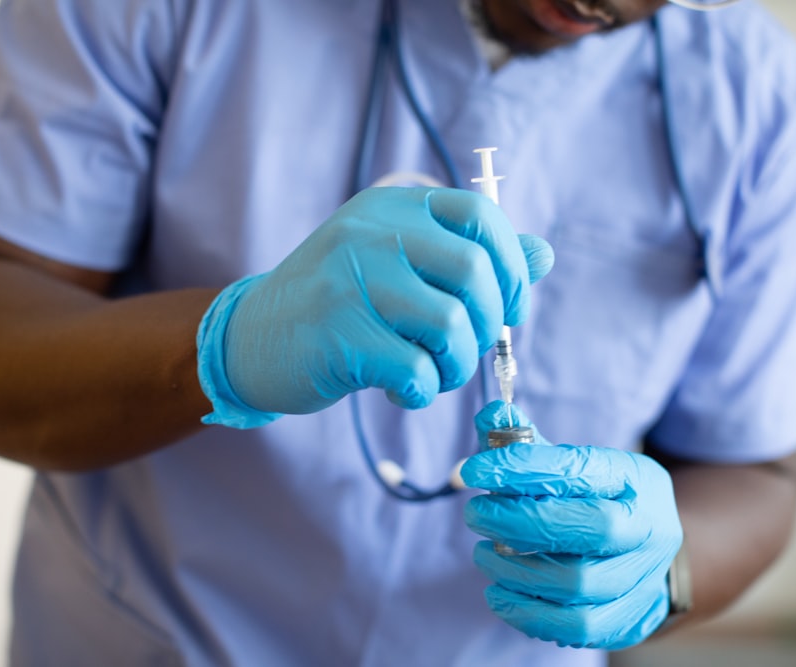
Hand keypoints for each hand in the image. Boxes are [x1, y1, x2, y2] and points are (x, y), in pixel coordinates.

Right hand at [197, 188, 554, 427]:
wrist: (251, 339)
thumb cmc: (339, 305)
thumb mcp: (400, 265)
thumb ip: (470, 258)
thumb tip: (544, 255)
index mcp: (393, 206)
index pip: (482, 217)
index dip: (513, 267)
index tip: (509, 308)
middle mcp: (372, 231)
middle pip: (475, 272)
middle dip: (489, 326)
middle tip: (465, 351)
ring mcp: (350, 278)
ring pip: (452, 324)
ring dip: (456, 365)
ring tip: (431, 374)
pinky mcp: (337, 331)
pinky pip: (415, 369)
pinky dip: (421, 391)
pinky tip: (398, 389)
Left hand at [462, 402, 682, 648]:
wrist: (653, 555)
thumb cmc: (600, 501)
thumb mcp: (576, 463)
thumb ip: (530, 443)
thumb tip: (490, 414)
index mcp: (634, 478)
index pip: (579, 470)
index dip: (521, 468)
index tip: (473, 470)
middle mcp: (648, 529)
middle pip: (586, 529)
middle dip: (517, 522)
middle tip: (475, 513)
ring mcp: (644, 579)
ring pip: (578, 583)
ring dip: (515, 569)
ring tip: (483, 553)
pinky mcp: (629, 620)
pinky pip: (577, 627)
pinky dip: (528, 613)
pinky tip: (498, 592)